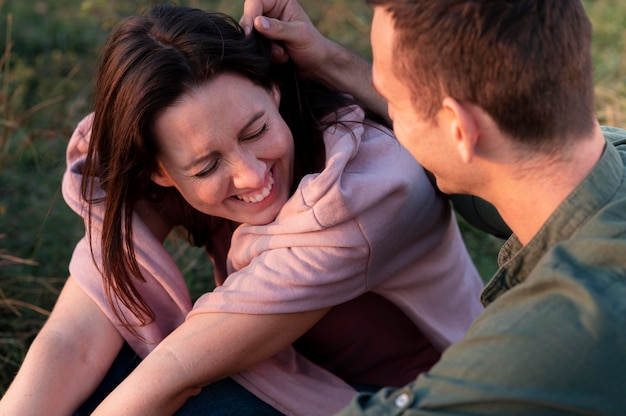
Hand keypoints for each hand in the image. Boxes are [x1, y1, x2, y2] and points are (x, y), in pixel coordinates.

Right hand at [240, 0, 389, 122]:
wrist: (323, 68)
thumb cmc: (316, 49)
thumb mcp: (298, 36)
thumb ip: (278, 28)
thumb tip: (258, 22)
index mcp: (280, 1)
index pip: (255, 0)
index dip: (251, 15)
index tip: (252, 31)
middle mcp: (273, 12)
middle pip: (251, 18)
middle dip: (260, 36)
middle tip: (274, 50)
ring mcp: (270, 29)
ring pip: (253, 36)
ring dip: (264, 47)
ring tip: (282, 56)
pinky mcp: (269, 44)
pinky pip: (258, 48)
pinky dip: (267, 55)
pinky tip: (282, 60)